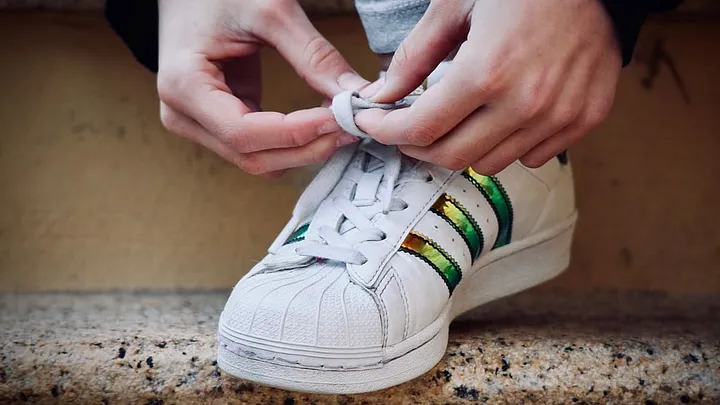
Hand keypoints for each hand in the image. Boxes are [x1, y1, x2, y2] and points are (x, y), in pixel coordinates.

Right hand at [156, 0, 366, 174]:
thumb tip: (356, 94)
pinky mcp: (216, 123)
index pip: (244, 133)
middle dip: (306, 147)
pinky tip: (319, 120)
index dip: (297, 133)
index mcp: (184, 85)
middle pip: (253, 157)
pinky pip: (259, 148)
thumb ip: (314, 55)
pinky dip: (292, 141)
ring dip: (302, 150)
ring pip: (258, 161)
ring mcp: (196, 124)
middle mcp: (182, 115)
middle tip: (350, 125)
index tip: (340, 119)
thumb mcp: (270, 11)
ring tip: (337, 122)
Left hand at [356, 0, 621, 172]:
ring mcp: (559, 115)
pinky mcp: (585, 118)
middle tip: (407, 129)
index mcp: (486, 71)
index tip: (374, 125)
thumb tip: (381, 94)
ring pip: (490, 163)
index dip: (387, 132)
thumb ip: (413, 57)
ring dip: (463, 147)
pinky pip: (532, 156)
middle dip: (417, 147)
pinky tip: (502, 115)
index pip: (421, 129)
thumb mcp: (454, 5)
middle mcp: (525, 103)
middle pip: (451, 157)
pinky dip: (509, 145)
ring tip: (458, 118)